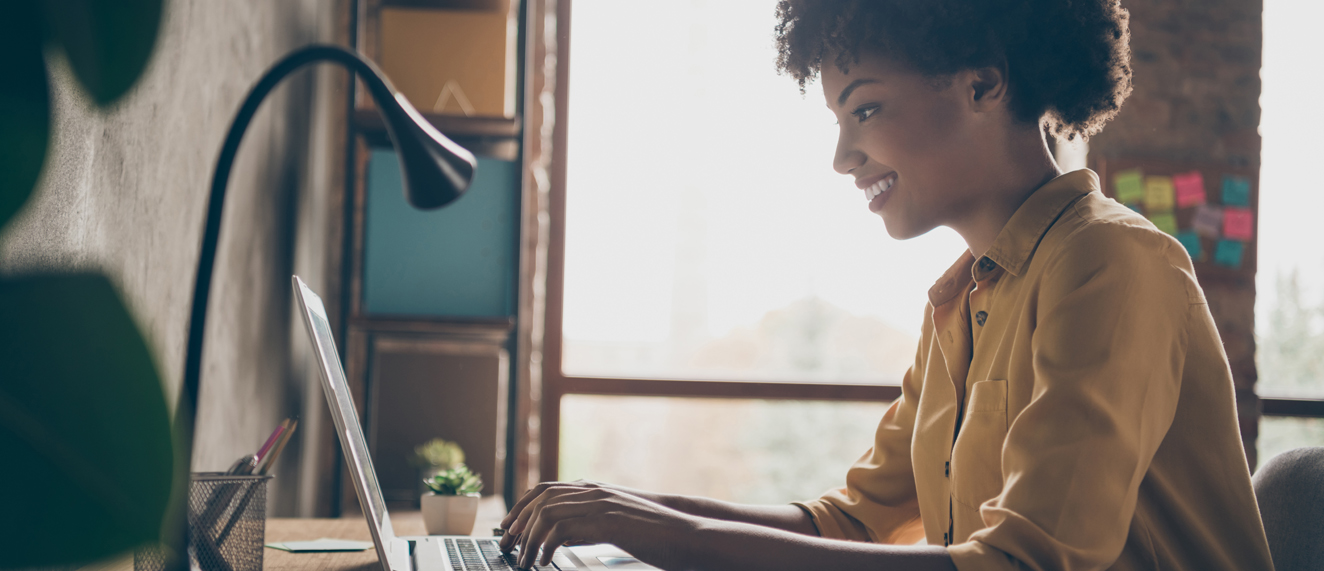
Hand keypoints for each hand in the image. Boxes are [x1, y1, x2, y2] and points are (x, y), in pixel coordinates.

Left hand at [499, 481, 696, 568]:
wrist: (685, 534)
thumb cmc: (653, 533)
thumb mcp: (614, 524)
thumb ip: (586, 524)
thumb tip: (559, 535)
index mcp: (594, 490)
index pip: (545, 488)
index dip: (521, 506)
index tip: (507, 526)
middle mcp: (594, 492)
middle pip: (540, 498)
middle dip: (518, 522)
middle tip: (507, 546)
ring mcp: (601, 505)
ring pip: (548, 513)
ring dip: (530, 538)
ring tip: (525, 560)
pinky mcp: (607, 523)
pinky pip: (564, 530)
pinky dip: (547, 546)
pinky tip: (545, 561)